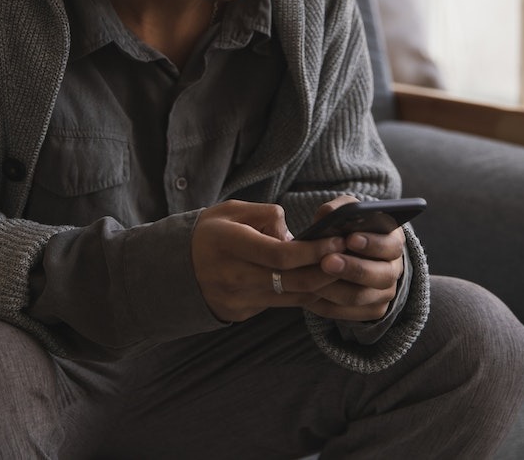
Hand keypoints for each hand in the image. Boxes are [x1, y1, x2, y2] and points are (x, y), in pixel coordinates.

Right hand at [190, 200, 344, 321]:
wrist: (176, 269)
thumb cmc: (210, 232)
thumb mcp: (230, 210)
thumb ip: (265, 215)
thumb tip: (294, 235)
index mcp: (228, 243)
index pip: (280, 255)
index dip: (313, 251)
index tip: (336, 240)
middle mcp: (233, 275)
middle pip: (293, 281)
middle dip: (327, 270)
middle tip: (348, 256)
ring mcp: (237, 299)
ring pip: (292, 298)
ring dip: (320, 285)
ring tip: (339, 268)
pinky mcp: (242, 313)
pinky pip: (280, 305)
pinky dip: (302, 294)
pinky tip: (316, 281)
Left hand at [301, 196, 405, 321]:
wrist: (349, 256)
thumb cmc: (346, 229)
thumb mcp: (345, 213)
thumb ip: (338, 209)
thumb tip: (327, 214)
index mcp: (393, 242)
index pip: (390, 244)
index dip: (372, 243)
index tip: (349, 239)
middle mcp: (394, 270)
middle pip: (380, 275)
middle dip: (352, 269)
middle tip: (327, 262)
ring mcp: (384, 294)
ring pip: (360, 297)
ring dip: (333, 289)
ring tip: (310, 279)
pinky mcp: (371, 311)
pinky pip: (347, 314)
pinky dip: (326, 305)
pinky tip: (307, 295)